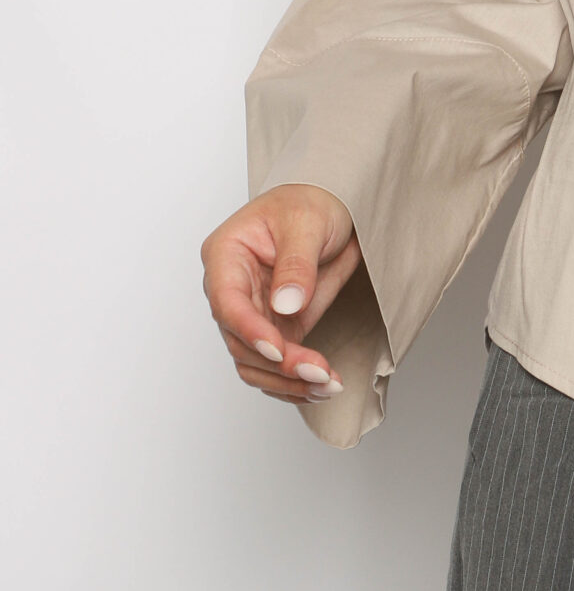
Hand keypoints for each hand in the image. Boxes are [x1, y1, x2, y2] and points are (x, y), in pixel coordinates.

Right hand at [200, 184, 360, 407]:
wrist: (330, 206)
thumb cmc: (310, 203)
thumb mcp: (307, 222)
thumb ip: (296, 263)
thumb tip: (285, 305)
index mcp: (225, 255)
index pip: (226, 302)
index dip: (250, 330)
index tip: (278, 350)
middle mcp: (231, 289)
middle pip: (240, 341)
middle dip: (279, 363)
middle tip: (320, 372)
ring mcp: (252, 313)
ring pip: (254, 363)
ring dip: (288, 381)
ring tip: (328, 386)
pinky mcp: (274, 328)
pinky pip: (274, 366)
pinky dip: (295, 382)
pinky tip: (322, 387)